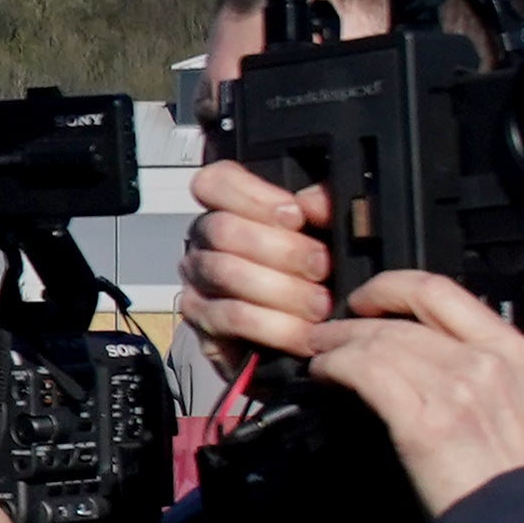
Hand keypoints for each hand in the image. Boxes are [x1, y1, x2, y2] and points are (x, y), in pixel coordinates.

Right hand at [179, 158, 340, 366]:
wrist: (307, 340)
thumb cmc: (313, 279)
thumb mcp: (326, 235)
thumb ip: (324, 208)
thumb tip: (314, 203)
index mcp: (230, 210)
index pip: (215, 182)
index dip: (253, 195)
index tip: (295, 216)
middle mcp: (204, 241)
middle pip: (223, 229)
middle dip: (282, 250)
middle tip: (321, 268)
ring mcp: (197, 281)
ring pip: (226, 273)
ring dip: (281, 291)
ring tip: (320, 306)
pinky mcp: (201, 322)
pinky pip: (230, 317)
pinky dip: (273, 325)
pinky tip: (303, 333)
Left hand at [300, 270, 523, 515]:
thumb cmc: (523, 479)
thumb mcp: (520, 405)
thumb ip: (480, 371)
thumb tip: (425, 359)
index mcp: (513, 350)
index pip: (440, 289)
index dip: (391, 287)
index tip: (367, 300)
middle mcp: (485, 359)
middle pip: (400, 316)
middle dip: (352, 319)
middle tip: (325, 332)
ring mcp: (455, 387)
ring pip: (376, 340)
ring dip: (335, 344)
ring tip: (317, 354)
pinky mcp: (425, 422)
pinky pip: (365, 372)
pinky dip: (334, 367)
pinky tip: (323, 376)